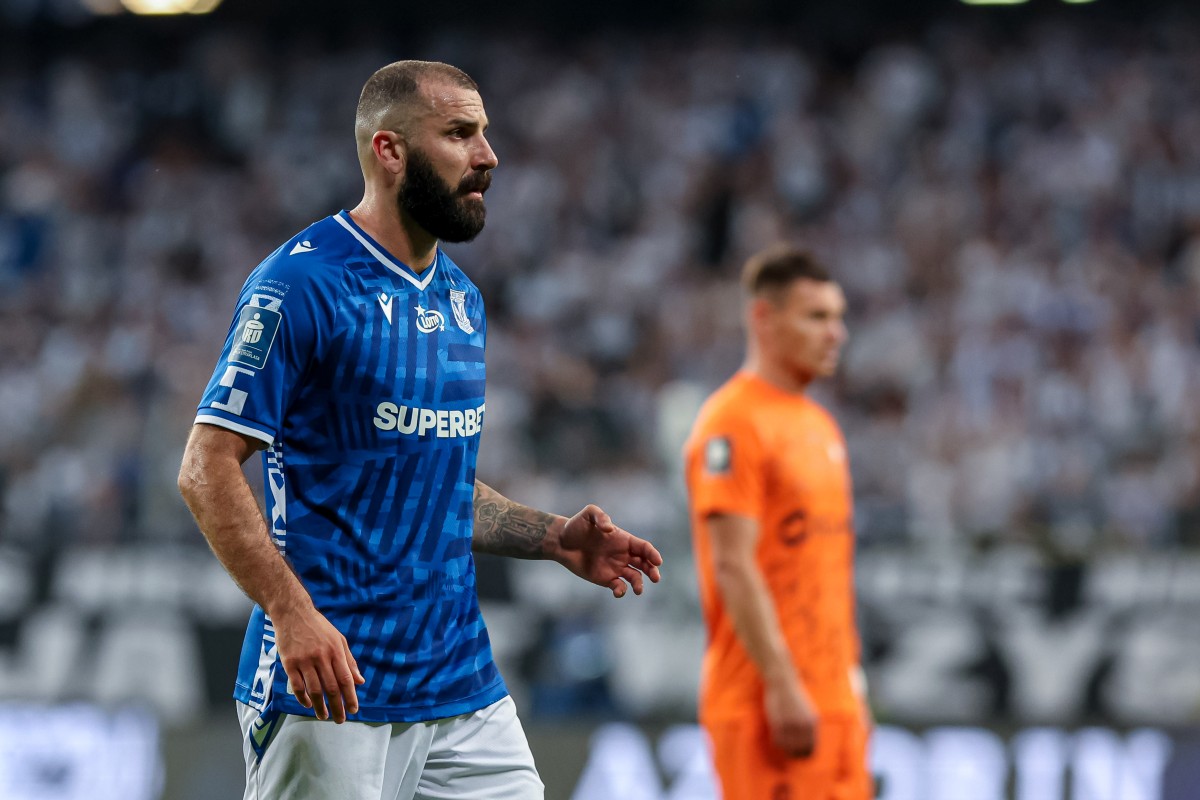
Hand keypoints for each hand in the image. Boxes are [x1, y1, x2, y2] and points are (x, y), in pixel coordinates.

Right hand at [272, 604, 365, 722]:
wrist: (293, 613)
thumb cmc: (318, 627)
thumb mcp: (338, 639)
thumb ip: (349, 661)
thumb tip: (360, 681)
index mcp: (336, 651)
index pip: (346, 679)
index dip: (350, 697)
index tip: (353, 710)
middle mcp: (321, 657)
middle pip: (331, 688)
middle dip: (337, 707)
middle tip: (340, 720)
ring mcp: (304, 660)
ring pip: (314, 690)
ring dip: (320, 706)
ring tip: (324, 717)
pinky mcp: (289, 663)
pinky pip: (297, 685)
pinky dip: (303, 698)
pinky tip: (308, 705)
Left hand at [555, 504, 662, 597]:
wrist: (561, 542)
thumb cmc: (576, 526)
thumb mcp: (588, 514)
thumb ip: (601, 517)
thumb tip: (610, 530)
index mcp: (624, 539)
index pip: (644, 547)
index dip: (652, 554)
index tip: (657, 561)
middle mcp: (623, 554)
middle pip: (644, 563)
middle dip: (652, 571)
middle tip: (656, 578)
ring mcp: (615, 567)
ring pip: (634, 577)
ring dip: (639, 584)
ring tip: (638, 590)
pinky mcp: (605, 579)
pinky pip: (618, 586)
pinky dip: (621, 591)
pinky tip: (618, 591)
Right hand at [764, 675, 818, 757]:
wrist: (782, 681)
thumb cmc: (793, 696)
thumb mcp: (807, 711)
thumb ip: (808, 727)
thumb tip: (807, 745)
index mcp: (813, 722)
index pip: (812, 749)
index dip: (805, 755)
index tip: (798, 754)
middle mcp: (804, 725)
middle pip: (800, 751)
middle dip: (794, 754)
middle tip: (788, 751)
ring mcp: (791, 724)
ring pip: (788, 747)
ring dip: (784, 748)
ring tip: (781, 742)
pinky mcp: (779, 721)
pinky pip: (778, 740)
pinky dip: (776, 741)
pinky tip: (774, 735)